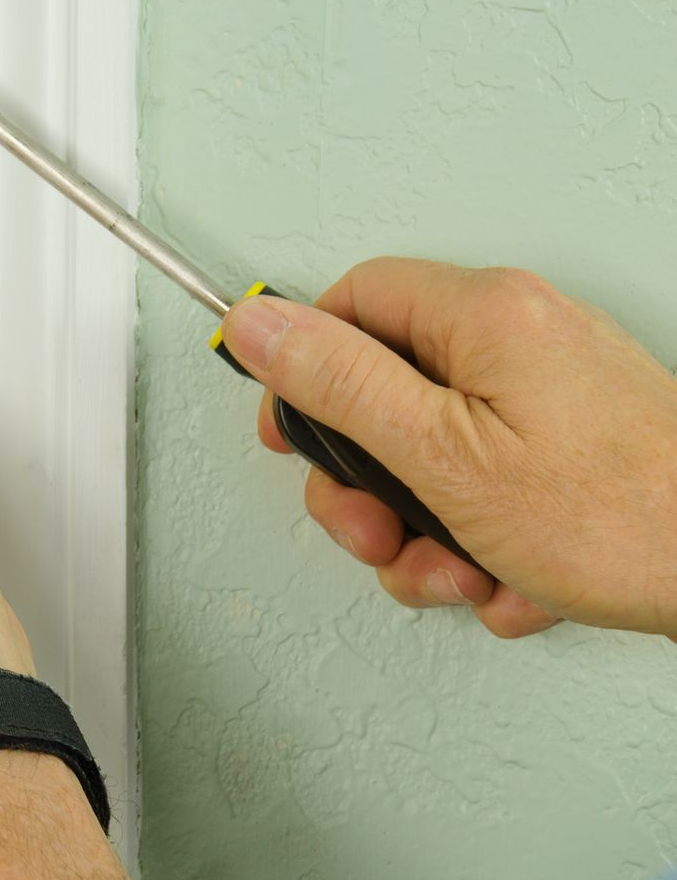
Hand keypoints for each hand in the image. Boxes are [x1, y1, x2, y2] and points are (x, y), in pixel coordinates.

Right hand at [219, 259, 676, 639]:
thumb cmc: (622, 518)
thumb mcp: (439, 455)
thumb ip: (337, 382)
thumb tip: (257, 322)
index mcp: (485, 314)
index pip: (351, 301)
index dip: (305, 369)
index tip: (292, 434)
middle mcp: (525, 334)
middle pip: (388, 386)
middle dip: (370, 482)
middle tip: (378, 533)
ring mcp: (557, 389)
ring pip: (438, 447)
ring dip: (428, 528)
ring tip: (461, 573)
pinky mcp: (581, 440)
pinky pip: (496, 478)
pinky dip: (488, 538)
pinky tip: (511, 578)